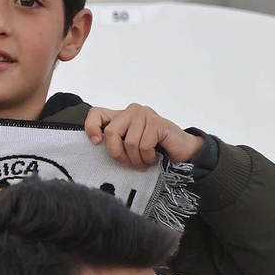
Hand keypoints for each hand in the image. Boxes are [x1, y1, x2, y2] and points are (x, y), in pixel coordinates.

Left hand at [84, 103, 203, 168]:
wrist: (183, 152)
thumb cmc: (153, 150)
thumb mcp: (127, 146)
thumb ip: (114, 141)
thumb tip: (96, 144)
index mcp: (120, 116)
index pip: (96, 113)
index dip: (91, 127)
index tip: (97, 142)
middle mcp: (131, 111)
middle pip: (111, 132)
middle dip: (118, 153)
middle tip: (129, 163)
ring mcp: (144, 114)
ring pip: (129, 142)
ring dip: (137, 159)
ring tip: (144, 162)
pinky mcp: (156, 122)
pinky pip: (144, 145)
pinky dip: (148, 157)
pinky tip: (154, 158)